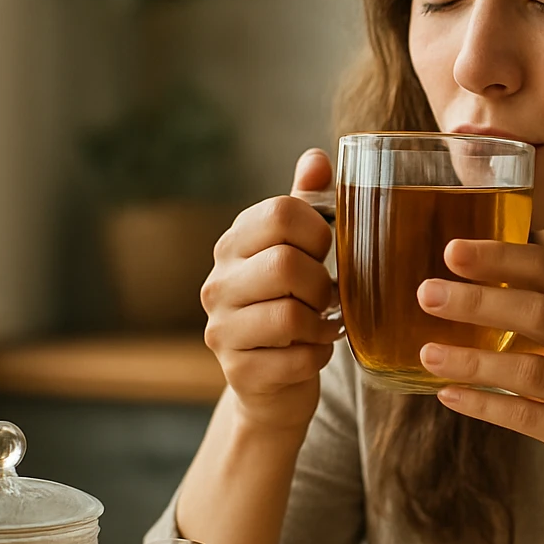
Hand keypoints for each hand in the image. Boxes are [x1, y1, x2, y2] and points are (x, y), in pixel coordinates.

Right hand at [202, 149, 342, 432]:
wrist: (274, 387)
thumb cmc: (292, 308)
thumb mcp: (298, 253)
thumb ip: (307, 205)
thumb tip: (317, 157)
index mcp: (233, 245)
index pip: (282, 213)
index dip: (319, 232)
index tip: (324, 254)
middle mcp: (217, 284)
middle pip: (286, 264)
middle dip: (322, 284)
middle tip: (326, 298)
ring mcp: (221, 329)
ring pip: (290, 314)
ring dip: (322, 323)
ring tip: (321, 325)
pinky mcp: (237, 371)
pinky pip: (296, 358)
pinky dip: (318, 356)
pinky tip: (313, 352)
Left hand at [416, 239, 543, 512]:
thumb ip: (540, 313)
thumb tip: (460, 285)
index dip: (499, 257)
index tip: (451, 250)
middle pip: (539, 312)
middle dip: (478, 300)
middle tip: (427, 295)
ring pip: (529, 370)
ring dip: (472, 360)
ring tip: (427, 354)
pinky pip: (526, 417)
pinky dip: (484, 405)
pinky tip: (449, 395)